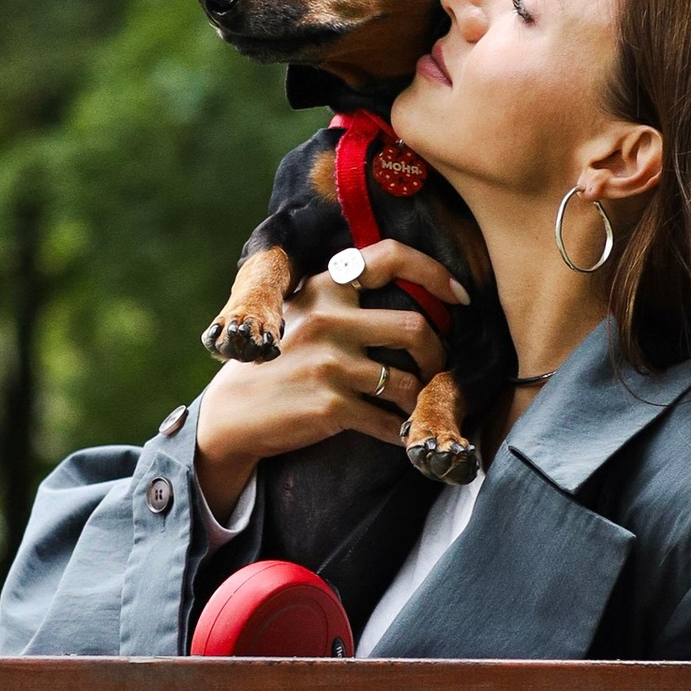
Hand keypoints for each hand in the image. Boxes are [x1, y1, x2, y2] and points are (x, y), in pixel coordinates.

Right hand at [193, 239, 468, 518]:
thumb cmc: (276, 362)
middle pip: (415, 327)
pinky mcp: (330, 406)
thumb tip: (415, 305)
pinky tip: (399, 432)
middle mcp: (328, 320)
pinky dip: (401, 431)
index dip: (434, 273)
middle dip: (437, 353)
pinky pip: (389, 422)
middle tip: (437, 369)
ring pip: (408, 383)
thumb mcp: (301, 314)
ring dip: (420, 399)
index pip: (390, 258)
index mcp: (324, 288)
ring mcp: (330, 364)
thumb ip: (343, 301)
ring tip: (416, 405)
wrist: (232, 413)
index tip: (458, 297)